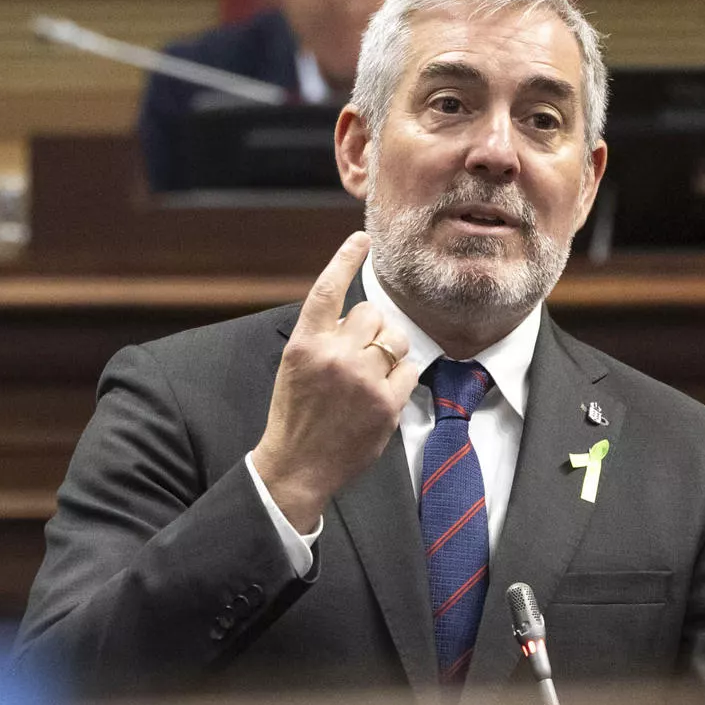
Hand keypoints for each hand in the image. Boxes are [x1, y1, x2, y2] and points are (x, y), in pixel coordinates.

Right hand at [252, 232, 419, 531]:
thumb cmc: (296, 415)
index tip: (361, 238)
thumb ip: (321, 337)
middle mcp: (333, 356)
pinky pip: (409, 370)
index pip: (327, 289)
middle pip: (372, 314)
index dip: (344, 259)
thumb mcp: (295, 368)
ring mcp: (362, 379)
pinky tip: (381, 396)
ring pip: (397, 337)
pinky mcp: (386, 402)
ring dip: (390, 349)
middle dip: (372, 329)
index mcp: (305, 344)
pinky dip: (400, 379)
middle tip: (359, 355)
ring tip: (371, 374)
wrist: (297, 466)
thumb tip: (353, 316)